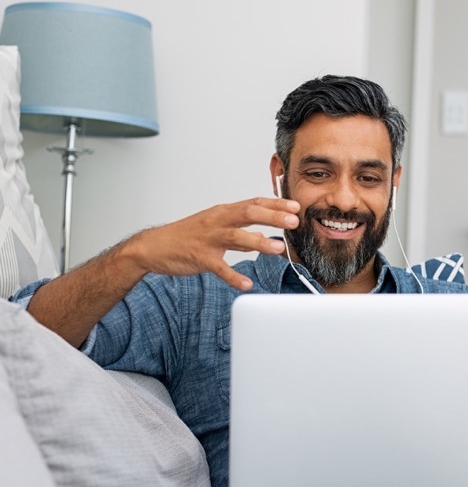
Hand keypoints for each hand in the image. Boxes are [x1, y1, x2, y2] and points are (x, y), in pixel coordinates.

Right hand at [125, 197, 299, 289]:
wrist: (153, 246)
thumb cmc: (186, 236)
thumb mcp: (215, 228)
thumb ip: (240, 233)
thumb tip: (262, 238)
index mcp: (223, 212)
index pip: (254, 203)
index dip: (276, 204)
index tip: (295, 206)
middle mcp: (217, 221)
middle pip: (248, 214)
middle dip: (273, 217)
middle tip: (294, 221)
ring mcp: (208, 239)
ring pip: (236, 237)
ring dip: (259, 243)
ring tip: (278, 249)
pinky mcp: (200, 257)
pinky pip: (220, 268)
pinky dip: (234, 276)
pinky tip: (247, 284)